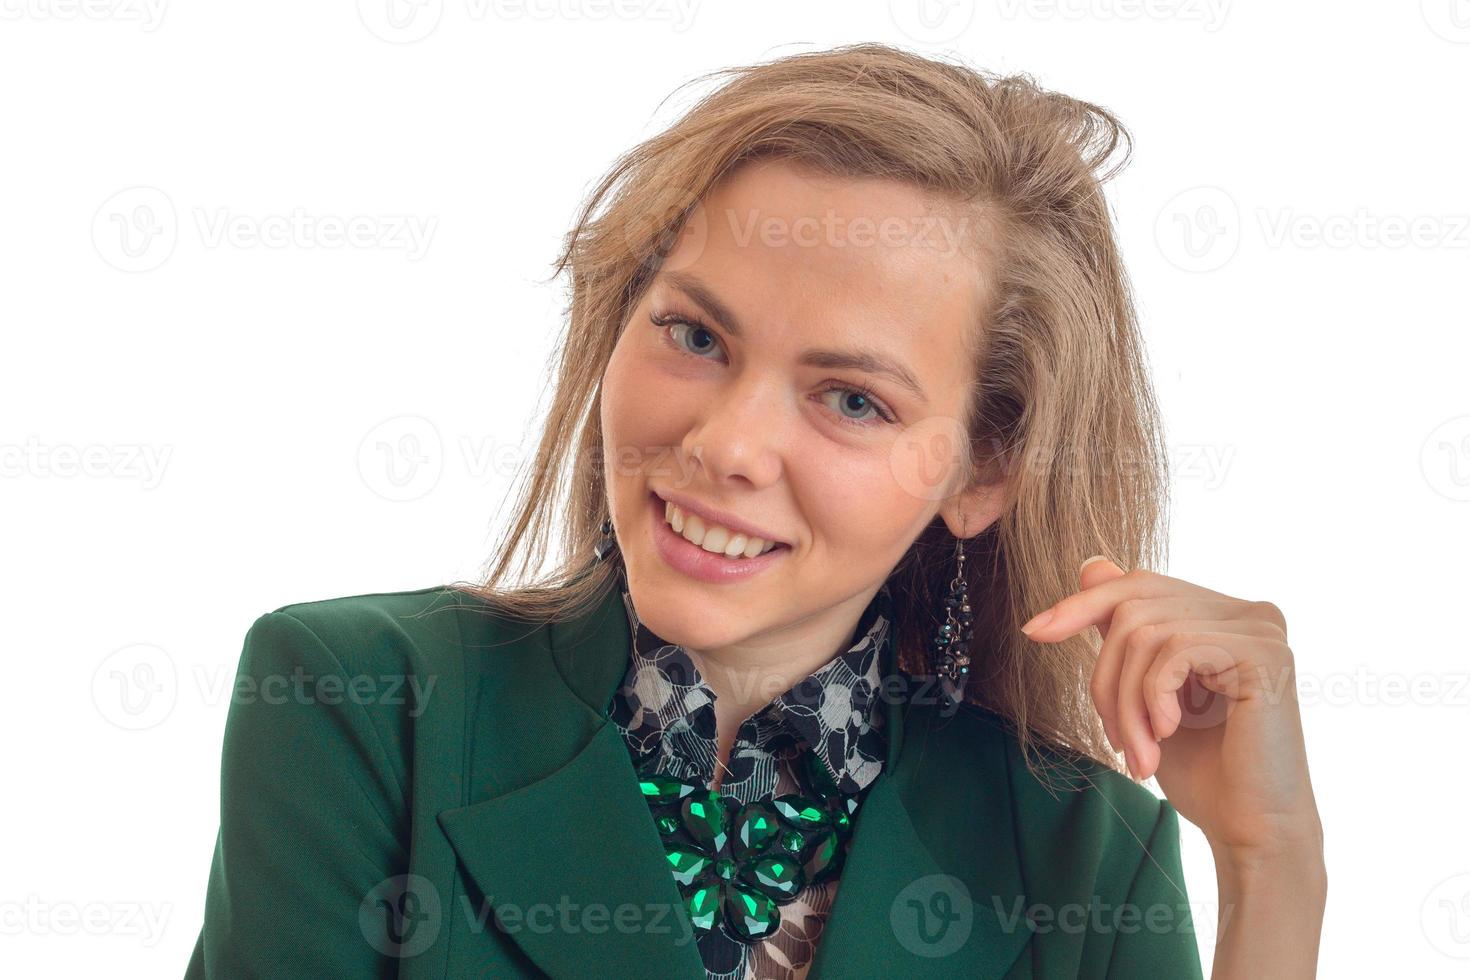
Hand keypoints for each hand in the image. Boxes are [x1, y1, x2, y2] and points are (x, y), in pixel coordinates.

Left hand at [1019, 558, 1323, 860]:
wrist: (1250, 829)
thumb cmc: (1201, 768)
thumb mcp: (1144, 691)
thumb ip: (1127, 631)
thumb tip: (1091, 564)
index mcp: (1222, 615)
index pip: (1138, 586)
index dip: (1081, 604)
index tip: (1034, 632)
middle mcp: (1247, 612)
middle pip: (1134, 608)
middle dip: (1106, 676)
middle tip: (1115, 739)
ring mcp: (1261, 629)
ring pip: (1147, 633)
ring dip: (1127, 702)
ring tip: (1139, 753)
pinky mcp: (1265, 653)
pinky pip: (1175, 651)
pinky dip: (1153, 698)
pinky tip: (1167, 735)